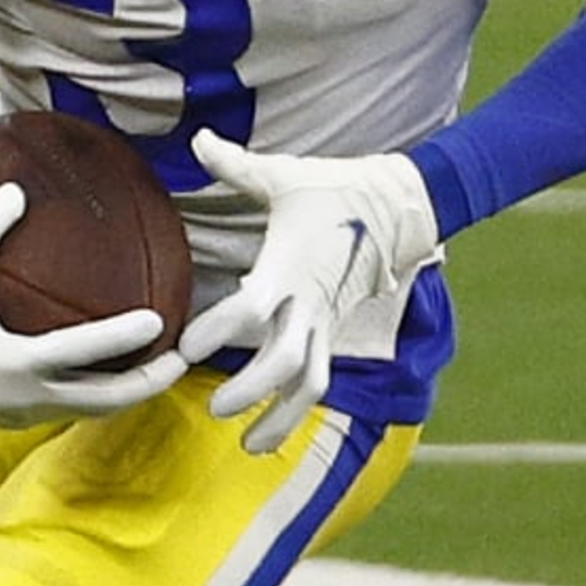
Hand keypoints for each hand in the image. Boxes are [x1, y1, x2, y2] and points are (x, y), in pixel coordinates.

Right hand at [0, 184, 182, 426]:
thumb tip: (18, 189)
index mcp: (15, 364)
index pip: (82, 353)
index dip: (123, 338)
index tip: (159, 322)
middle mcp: (25, 397)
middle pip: (103, 400)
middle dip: (148, 384)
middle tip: (182, 360)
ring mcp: (21, 413)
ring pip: (88, 410)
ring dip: (126, 395)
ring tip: (159, 370)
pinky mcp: (14, 418)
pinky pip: (67, 407)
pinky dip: (95, 394)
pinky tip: (110, 371)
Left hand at [181, 130, 441, 455]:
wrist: (399, 207)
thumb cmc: (333, 189)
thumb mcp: (284, 175)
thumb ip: (237, 165)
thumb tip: (198, 138)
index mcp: (288, 268)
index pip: (251, 308)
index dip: (220, 330)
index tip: (186, 346)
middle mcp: (308, 303)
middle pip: (284, 361)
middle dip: (251, 389)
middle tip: (216, 407)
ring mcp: (325, 322)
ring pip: (309, 384)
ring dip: (280, 418)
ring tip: (248, 447)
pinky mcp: (334, 330)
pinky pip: (319, 380)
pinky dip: (296, 411)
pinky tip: (268, 436)